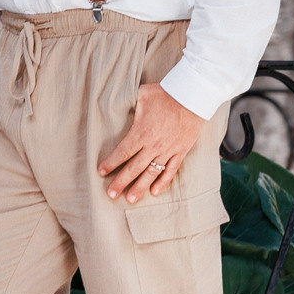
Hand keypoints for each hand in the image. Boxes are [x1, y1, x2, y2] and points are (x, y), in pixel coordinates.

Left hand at [98, 83, 205, 202]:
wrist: (193, 96)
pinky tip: (154, 191)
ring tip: (130, 199)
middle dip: (121, 182)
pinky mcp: (180, 151)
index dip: (111, 164)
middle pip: (133, 168)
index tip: (101, 172)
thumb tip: (116, 103)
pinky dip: (163, 182)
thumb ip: (128, 102)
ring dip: (140, 187)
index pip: (122, 152)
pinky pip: (170, 170)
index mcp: (141, 132)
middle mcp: (153, 145)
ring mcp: (168, 150)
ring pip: (151, 173)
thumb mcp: (141, 94)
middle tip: (110, 195)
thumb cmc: (165, 94)